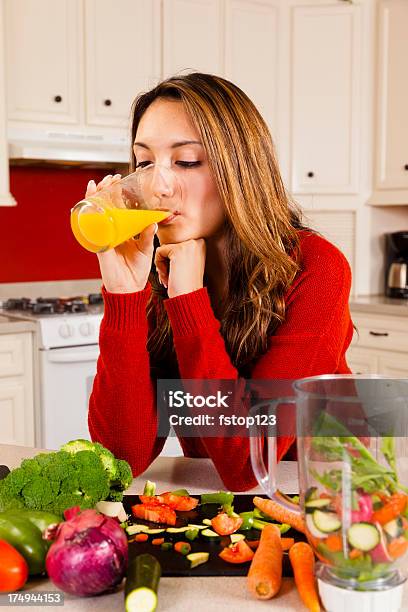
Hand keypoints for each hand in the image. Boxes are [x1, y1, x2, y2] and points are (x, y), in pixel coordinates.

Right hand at [86, 175, 156, 293]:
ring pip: (94, 214)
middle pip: (103, 206)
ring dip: (94, 198)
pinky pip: (91, 230)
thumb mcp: (145, 250)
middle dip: (104, 191)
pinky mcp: (99, 246)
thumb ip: (148, 236)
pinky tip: (87, 205)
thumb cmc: (136, 272)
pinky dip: (88, 217)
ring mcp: (102, 238)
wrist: (129, 290)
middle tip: (110, 179)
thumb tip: (153, 222)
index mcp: (121, 232)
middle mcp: (110, 233)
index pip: (116, 208)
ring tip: (97, 185)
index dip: (115, 194)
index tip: (119, 181)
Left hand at [154, 239, 205, 297]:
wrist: (188, 298)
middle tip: (172, 277)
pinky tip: (168, 276)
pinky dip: (159, 265)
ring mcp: (188, 245)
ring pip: (163, 249)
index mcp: (201, 244)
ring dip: (162, 265)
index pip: (176, 245)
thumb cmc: (186, 285)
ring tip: (170, 278)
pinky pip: (159, 252)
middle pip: (169, 246)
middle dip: (166, 263)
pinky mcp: (177, 250)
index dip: (172, 261)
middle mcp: (197, 242)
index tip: (178, 273)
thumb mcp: (188, 264)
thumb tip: (167, 245)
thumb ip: (182, 252)